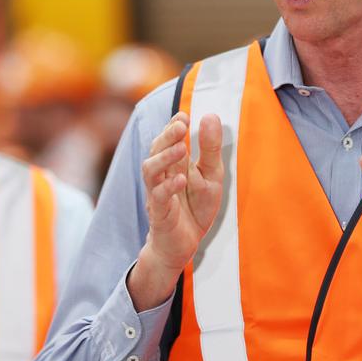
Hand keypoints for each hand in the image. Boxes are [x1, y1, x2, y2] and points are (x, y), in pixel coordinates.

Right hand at [128, 111, 224, 310]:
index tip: (184, 115)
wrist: (184, 245)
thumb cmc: (195, 207)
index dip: (172, 125)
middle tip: (181, 124)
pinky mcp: (160, 214)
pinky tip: (182, 179)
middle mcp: (162, 175)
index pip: (167, 138)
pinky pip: (159, 198)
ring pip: (150, 170)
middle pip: (155, 150)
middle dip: (167, 135)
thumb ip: (210, 149)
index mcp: (174, 164)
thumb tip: (210, 115)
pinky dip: (169, 187)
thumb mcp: (211, 176)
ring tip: (182, 148)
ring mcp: (158, 194)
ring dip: (164, 157)